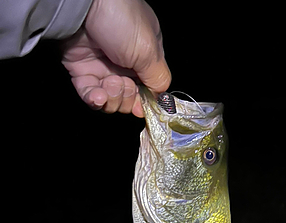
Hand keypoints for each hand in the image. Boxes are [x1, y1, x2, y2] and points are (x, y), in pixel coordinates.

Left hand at [61, 0, 170, 115]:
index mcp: (145, 55)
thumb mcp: (150, 51)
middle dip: (128, 98)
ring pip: (111, 100)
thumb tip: (160, 98)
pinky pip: (89, 95)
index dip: (145, 101)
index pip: (148, 88)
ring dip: (112, 99)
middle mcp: (124, 63)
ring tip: (109, 83)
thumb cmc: (122, 19)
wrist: (83, 6)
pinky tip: (98, 96)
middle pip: (130, 98)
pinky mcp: (81, 70)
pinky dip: (95, 100)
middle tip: (124, 84)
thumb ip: (159, 79)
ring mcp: (102, 67)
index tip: (143, 106)